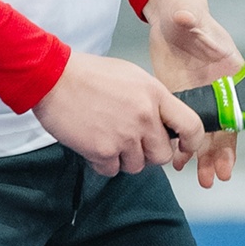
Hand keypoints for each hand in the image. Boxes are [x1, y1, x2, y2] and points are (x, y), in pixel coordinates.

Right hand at [34, 51, 203, 177]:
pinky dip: (102, 163)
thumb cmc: (88, 74)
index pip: (192, 126)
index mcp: (154, 94)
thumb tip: (162, 121)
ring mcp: (124, 135)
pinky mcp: (103, 150)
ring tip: (107, 137)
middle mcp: (144, 116)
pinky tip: (92, 143)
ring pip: (137, 166)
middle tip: (131, 143)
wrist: (52, 78)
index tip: (183, 147)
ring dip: (123, 158)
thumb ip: (151, 100)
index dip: (191, 142)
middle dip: (148, 153)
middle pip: (162, 155)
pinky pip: (112, 171)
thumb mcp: (131, 76)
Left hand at [144, 0, 243, 189]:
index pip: (237, 111)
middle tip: (212, 179)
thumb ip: (191, 21)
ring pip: (206, 134)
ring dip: (204, 158)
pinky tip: (178, 164)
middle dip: (218, 156)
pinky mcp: (182, 100)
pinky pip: (185, 128)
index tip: (228, 161)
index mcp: (231, 72)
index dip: (232, 138)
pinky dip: (183, 146)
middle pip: (223, 130)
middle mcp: (221, 90)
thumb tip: (186, 18)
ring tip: (201, 180)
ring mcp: (202, 97)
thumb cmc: (186, 12)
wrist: (169, 16)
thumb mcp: (189, 16)